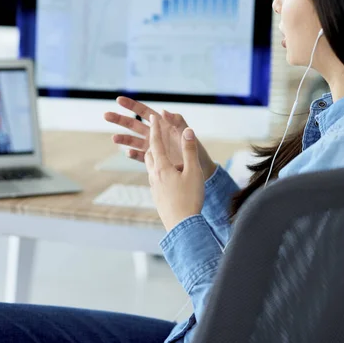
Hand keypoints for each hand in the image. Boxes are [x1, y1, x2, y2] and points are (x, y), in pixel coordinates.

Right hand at [104, 96, 216, 179]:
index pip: (144, 112)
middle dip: (120, 119)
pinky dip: (134, 155)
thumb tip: (163, 111)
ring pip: (134, 141)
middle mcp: (154, 135)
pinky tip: (128, 153)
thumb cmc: (193, 146)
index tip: (118, 100)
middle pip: (133, 125)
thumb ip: (176, 120)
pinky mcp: (154, 161)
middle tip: (106, 114)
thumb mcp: (186, 131)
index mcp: (161, 124)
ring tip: (114, 138)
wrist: (198, 166)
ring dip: (124, 139)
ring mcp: (152, 148)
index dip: (131, 106)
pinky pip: (141, 157)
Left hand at [145, 114, 204, 231]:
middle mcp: (154, 175)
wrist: (181, 226)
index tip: (153, 116)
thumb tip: (187, 131)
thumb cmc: (189, 198)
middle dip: (152, 140)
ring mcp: (154, 186)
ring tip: (160, 152)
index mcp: (162, 167)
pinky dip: (158, 170)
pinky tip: (165, 174)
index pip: (156, 142)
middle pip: (149, 153)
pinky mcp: (157, 196)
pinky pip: (155, 177)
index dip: (155, 128)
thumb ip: (189, 150)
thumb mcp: (193, 172)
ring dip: (154, 156)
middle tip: (155, 131)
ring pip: (151, 166)